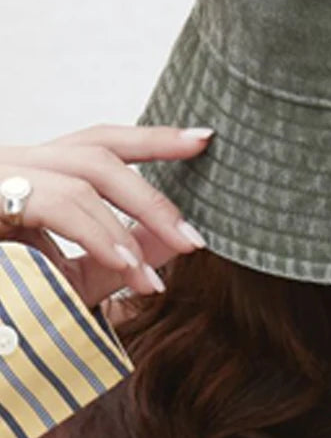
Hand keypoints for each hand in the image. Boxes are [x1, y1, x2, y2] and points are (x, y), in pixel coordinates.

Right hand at [0, 124, 213, 309]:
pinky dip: (96, 234)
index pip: (100, 143)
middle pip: (99, 147)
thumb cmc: (4, 299)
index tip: (204, 140)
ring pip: (82, 172)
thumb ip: (117, 259)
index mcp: (32, 173)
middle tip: (196, 238)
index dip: (153, 138)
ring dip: (129, 225)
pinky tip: (124, 267)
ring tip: (154, 278)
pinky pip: (55, 202)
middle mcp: (11, 162)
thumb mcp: (67, 281)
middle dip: (154, 192)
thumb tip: (175, 241)